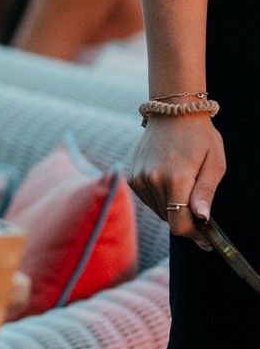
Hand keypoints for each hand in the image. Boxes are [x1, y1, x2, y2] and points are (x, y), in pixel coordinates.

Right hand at [129, 113, 223, 248]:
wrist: (173, 112)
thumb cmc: (200, 137)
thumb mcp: (214, 163)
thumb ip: (206, 193)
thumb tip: (202, 218)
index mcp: (176, 178)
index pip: (179, 224)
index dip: (194, 235)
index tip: (206, 237)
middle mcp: (153, 180)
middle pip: (170, 220)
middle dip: (186, 220)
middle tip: (200, 209)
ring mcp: (140, 178)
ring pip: (159, 212)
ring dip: (173, 209)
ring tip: (185, 187)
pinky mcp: (133, 176)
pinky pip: (149, 200)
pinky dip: (161, 199)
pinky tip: (170, 181)